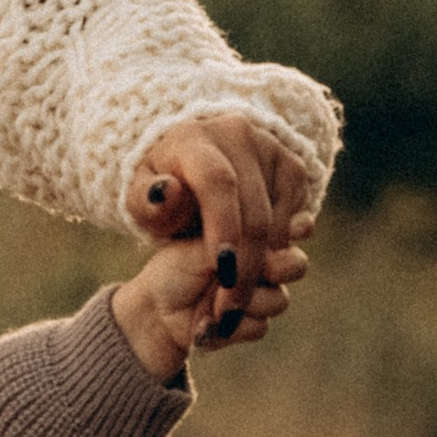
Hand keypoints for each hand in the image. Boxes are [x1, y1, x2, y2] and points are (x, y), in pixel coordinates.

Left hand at [111, 231, 308, 381]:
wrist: (156, 311)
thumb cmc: (174, 267)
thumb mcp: (204, 244)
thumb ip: (240, 239)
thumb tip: (268, 234)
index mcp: (254, 237)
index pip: (290, 231)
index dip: (284, 236)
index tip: (265, 242)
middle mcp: (264, 265)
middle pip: (296, 266)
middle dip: (272, 269)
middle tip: (242, 271)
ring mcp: (262, 295)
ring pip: (279, 300)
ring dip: (244, 302)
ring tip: (212, 301)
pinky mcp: (252, 324)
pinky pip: (260, 327)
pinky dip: (230, 327)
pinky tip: (205, 322)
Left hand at [129, 116, 315, 346]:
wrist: (191, 164)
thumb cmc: (161, 192)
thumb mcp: (140, 201)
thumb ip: (146, 203)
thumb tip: (166, 191)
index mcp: (194, 139)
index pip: (217, 182)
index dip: (223, 226)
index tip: (221, 267)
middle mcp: (238, 135)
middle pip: (254, 206)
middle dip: (247, 261)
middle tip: (232, 300)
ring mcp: (270, 147)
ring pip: (280, 215)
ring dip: (266, 260)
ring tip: (239, 287)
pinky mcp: (293, 165)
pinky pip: (297, 212)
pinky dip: (280, 243)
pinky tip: (255, 258)